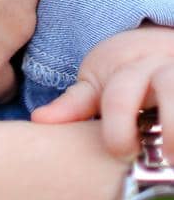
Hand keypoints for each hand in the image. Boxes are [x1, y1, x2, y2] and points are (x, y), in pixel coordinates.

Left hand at [32, 24, 173, 156]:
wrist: (163, 38)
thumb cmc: (127, 68)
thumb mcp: (99, 79)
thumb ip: (75, 104)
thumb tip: (39, 123)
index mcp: (129, 69)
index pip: (120, 95)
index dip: (118, 125)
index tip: (121, 151)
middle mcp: (163, 70)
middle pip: (168, 88)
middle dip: (170, 124)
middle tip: (168, 160)